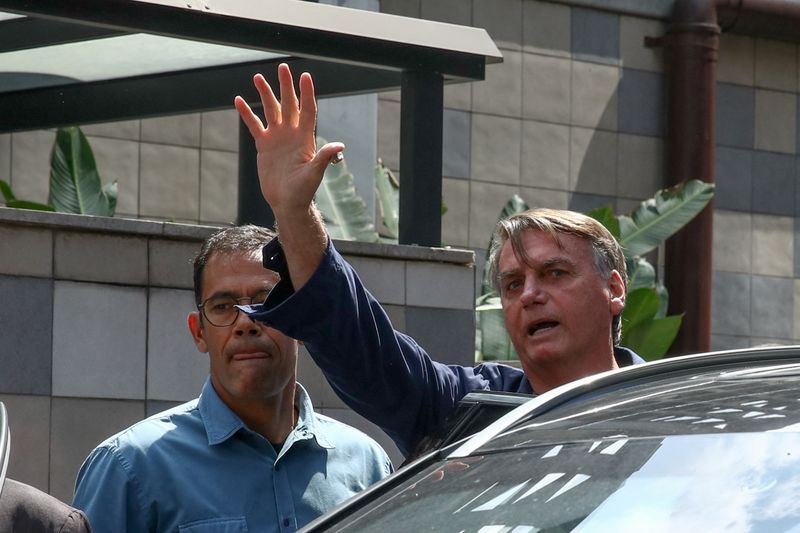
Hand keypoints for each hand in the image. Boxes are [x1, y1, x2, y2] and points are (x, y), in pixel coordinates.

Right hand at [234, 63, 343, 216]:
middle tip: (282, 67)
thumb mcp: (314, 174)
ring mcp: (277, 138)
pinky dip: (247, 113)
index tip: (305, 76)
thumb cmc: (303, 191)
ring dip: (265, 94)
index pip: (308, 110)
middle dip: (286, 86)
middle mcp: (292, 134)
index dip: (306, 93)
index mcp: (305, 138)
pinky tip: (239, 100)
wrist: (287, 202)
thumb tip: (339, 146)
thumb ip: (324, 158)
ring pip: (271, 110)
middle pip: (289, 104)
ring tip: (258, 77)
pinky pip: (254, 125)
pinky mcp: (264, 145)